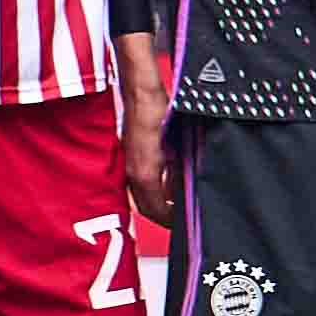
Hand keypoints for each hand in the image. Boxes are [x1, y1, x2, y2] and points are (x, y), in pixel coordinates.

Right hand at [112, 46, 173, 225]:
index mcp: (144, 173)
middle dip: (164, 215)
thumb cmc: (156, 111)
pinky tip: (169, 180)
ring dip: (159, 201)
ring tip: (178, 202)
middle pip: (147, 207)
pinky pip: (141, 180)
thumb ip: (180, 171)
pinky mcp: (129, 154)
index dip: (170, 221)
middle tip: (182, 218)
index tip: (183, 225)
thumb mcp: (177, 145)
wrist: (139, 90)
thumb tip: (187, 189)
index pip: (155, 210)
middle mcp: (132, 172)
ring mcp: (128, 163)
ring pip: (143, 194)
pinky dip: (154, 187)